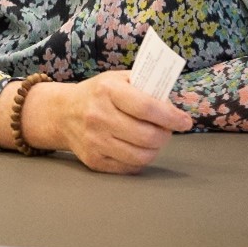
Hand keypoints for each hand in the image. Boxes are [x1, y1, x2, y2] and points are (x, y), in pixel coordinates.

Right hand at [20, 71, 193, 174]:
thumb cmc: (99, 94)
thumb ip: (146, 87)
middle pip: (148, 135)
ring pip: (142, 155)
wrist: (62, 113)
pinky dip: (140, 159)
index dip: (171, 117)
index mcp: (107, 90)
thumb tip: (174, 106)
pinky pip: (130, 167)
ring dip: (155, 149)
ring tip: (153, 139)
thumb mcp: (118, 79)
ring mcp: (94, 141)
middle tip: (166, 130)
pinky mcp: (94, 160)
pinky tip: (136, 147)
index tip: (185, 121)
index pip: (147, 107)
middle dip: (166, 134)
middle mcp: (98, 116)